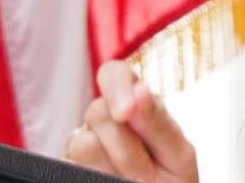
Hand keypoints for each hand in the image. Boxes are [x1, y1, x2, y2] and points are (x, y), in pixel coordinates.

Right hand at [64, 60, 199, 182]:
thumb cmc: (172, 182)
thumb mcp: (178, 155)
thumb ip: (159, 123)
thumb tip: (139, 90)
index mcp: (135, 104)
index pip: (114, 74)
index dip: (116, 86)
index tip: (126, 112)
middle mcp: (103, 120)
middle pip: (97, 111)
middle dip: (126, 147)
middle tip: (147, 173)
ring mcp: (80, 144)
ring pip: (82, 143)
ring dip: (115, 168)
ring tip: (132, 181)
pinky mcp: (66, 167)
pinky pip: (70, 168)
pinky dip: (97, 178)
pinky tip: (111, 182)